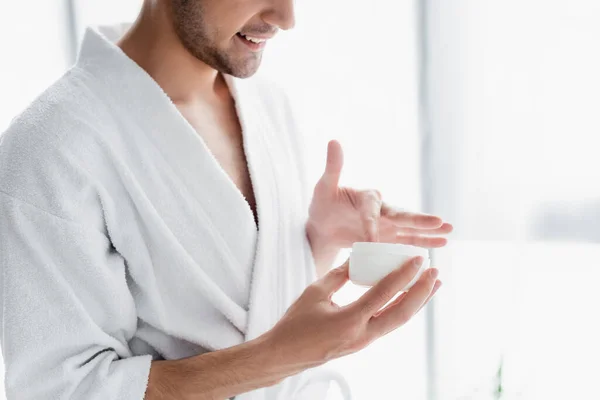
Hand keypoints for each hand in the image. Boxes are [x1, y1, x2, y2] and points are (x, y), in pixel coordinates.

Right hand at [263, 256, 440, 373]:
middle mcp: (362, 334)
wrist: (285, 354)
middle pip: (402, 312)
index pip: (384, 293)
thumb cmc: (296, 323)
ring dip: (417, 302)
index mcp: (349, 320)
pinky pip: (388, 324)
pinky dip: (402, 309)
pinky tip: (409, 298)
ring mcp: (364, 341)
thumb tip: (358, 259)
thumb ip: (340, 275)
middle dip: (421, 291)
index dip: (403, 275)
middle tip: (434, 272)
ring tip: (432, 285)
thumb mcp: (315, 292)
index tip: (417, 260)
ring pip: (398, 321)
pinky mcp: (362, 342)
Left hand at [307, 140, 452, 246]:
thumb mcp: (325, 187)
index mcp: (367, 196)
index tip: (370, 239)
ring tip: (450, 231)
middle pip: (401, 215)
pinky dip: (424, 241)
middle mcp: (382, 208)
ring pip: (410, 228)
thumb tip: (334, 140)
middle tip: (439, 222)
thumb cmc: (323, 205)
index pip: (371, 209)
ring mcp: (388, 223)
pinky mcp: (389, 236)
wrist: (324, 227)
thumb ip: (333, 167)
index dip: (371, 223)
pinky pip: (408, 240)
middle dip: (419, 220)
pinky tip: (443, 243)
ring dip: (430, 230)